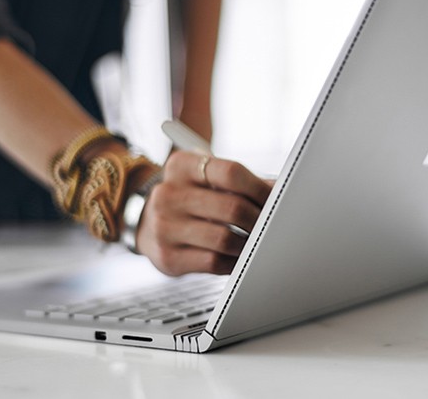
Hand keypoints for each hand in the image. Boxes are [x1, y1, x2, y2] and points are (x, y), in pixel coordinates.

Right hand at [136, 151, 272, 275]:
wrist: (148, 225)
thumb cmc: (190, 199)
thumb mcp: (206, 179)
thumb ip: (241, 182)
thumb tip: (280, 191)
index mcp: (181, 166)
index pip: (230, 172)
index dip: (260, 188)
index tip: (276, 200)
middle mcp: (168, 194)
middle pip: (232, 207)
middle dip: (260, 220)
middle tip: (274, 226)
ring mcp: (164, 227)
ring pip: (225, 239)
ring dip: (250, 244)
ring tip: (260, 242)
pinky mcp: (167, 257)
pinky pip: (213, 262)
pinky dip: (234, 262)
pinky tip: (241, 258)